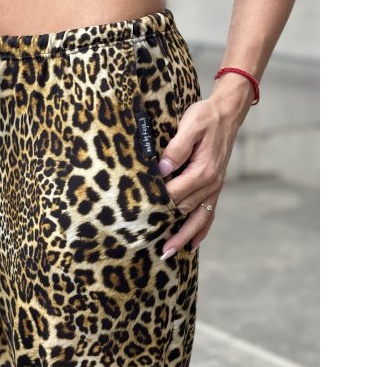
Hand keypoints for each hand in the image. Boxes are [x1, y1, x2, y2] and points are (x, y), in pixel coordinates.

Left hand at [159, 88, 250, 255]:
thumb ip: (176, 149)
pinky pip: (209, 213)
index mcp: (202, 170)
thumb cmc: (205, 117)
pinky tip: (192, 244)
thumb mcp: (189, 126)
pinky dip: (201, 230)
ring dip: (184, 236)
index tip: (139, 215)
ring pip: (198, 218)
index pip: (175, 193)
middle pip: (184, 210)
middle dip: (168, 228)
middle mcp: (211, 182)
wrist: (227, 113)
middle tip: (148, 244)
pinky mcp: (215, 186)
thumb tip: (162, 169)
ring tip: (169, 252)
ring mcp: (215, 187)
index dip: (157, 204)